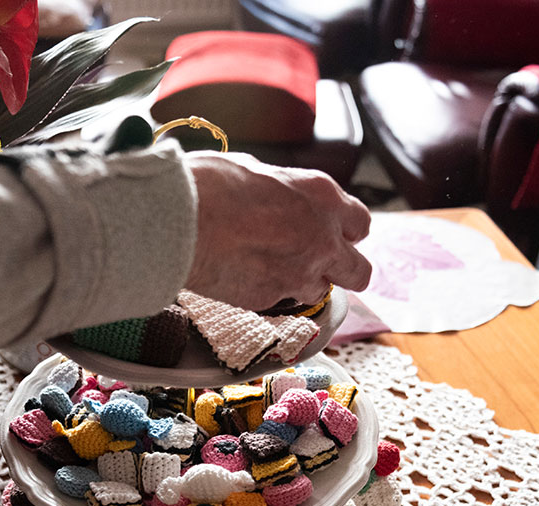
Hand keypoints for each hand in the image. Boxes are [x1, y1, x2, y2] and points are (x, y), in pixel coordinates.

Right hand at [182, 151, 371, 310]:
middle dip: (344, 269)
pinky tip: (243, 274)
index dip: (346, 230)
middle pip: (359, 271)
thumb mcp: (254, 170)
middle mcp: (321, 239)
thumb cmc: (209, 186)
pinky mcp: (271, 300)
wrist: (178, 222)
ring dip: (304, 282)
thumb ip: (278, 190)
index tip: (332, 231)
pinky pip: (280, 301)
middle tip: (320, 262)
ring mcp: (298, 275)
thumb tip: (273, 192)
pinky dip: (267, 291)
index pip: (360, 223)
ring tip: (271, 267)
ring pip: (322, 291)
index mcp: (321, 197)